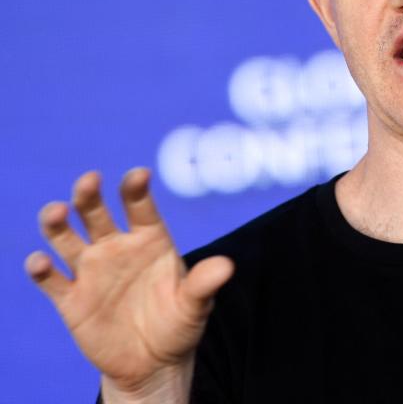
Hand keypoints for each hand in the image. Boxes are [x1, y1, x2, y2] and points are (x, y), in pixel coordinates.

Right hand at [24, 169, 233, 395]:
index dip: (136, 190)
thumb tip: (226, 266)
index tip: (138, 175)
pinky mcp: (70, 298)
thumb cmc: (178, 324)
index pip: (140, 207)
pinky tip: (41, 263)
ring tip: (57, 212)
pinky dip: (41, 269)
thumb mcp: (195, 306)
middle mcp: (116, 247)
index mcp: (149, 240)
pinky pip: (50, 279)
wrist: (152, 362)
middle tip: (89, 181)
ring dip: (57, 222)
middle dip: (89, 195)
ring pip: (66, 238)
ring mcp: (91, 270)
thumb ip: (204, 284)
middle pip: (96, 213)